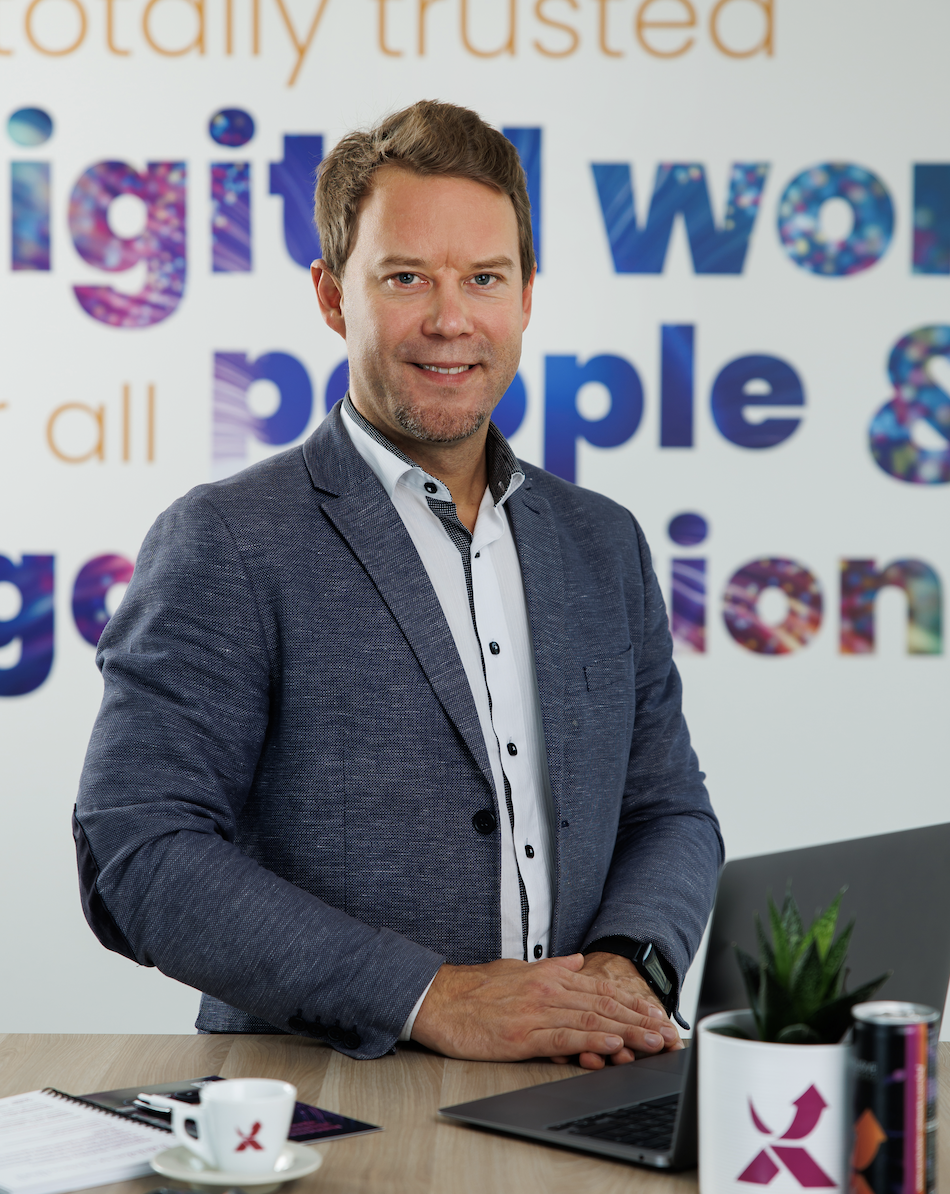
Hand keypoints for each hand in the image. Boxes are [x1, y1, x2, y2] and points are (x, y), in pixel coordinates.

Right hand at [410, 953, 673, 1067]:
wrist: (438, 999)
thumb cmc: (474, 989)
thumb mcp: (517, 969)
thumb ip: (550, 967)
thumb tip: (576, 962)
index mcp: (548, 976)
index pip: (601, 988)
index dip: (633, 1002)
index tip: (656, 1014)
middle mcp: (547, 990)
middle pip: (603, 1005)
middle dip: (639, 1019)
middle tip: (667, 1033)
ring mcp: (536, 1012)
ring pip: (590, 1021)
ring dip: (625, 1033)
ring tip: (651, 1041)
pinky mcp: (522, 1035)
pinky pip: (563, 1039)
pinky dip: (591, 1043)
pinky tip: (611, 1046)